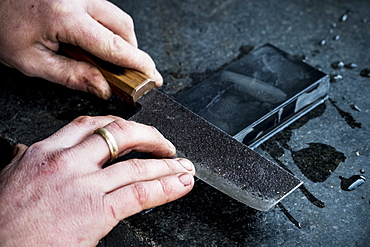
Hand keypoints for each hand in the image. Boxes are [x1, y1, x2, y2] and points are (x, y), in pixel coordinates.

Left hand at [0, 0, 162, 98]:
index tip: (153, 78)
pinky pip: (104, 10)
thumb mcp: (32, 61)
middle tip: (127, 74)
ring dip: (119, 40)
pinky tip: (94, 43)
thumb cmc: (2, 26)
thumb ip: (71, 76)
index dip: (139, 64)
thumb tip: (103, 88)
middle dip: (131, 52)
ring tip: (106, 60)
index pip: (115, 46)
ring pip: (116, 17)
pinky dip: (107, 29)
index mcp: (65, 17)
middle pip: (124, 27)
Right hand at [0, 116, 194, 245]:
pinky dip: (166, 187)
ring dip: (168, 165)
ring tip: (184, 166)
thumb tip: (29, 151)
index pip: (91, 125)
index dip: (121, 125)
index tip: (136, 131)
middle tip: (166, 145)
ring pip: (137, 166)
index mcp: (46, 152)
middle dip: (151, 136)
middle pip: (120, 135)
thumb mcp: (9, 178)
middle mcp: (67, 162)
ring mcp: (83, 185)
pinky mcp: (96, 211)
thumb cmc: (4, 221)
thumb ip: (28, 161)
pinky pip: (140, 193)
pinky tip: (180, 185)